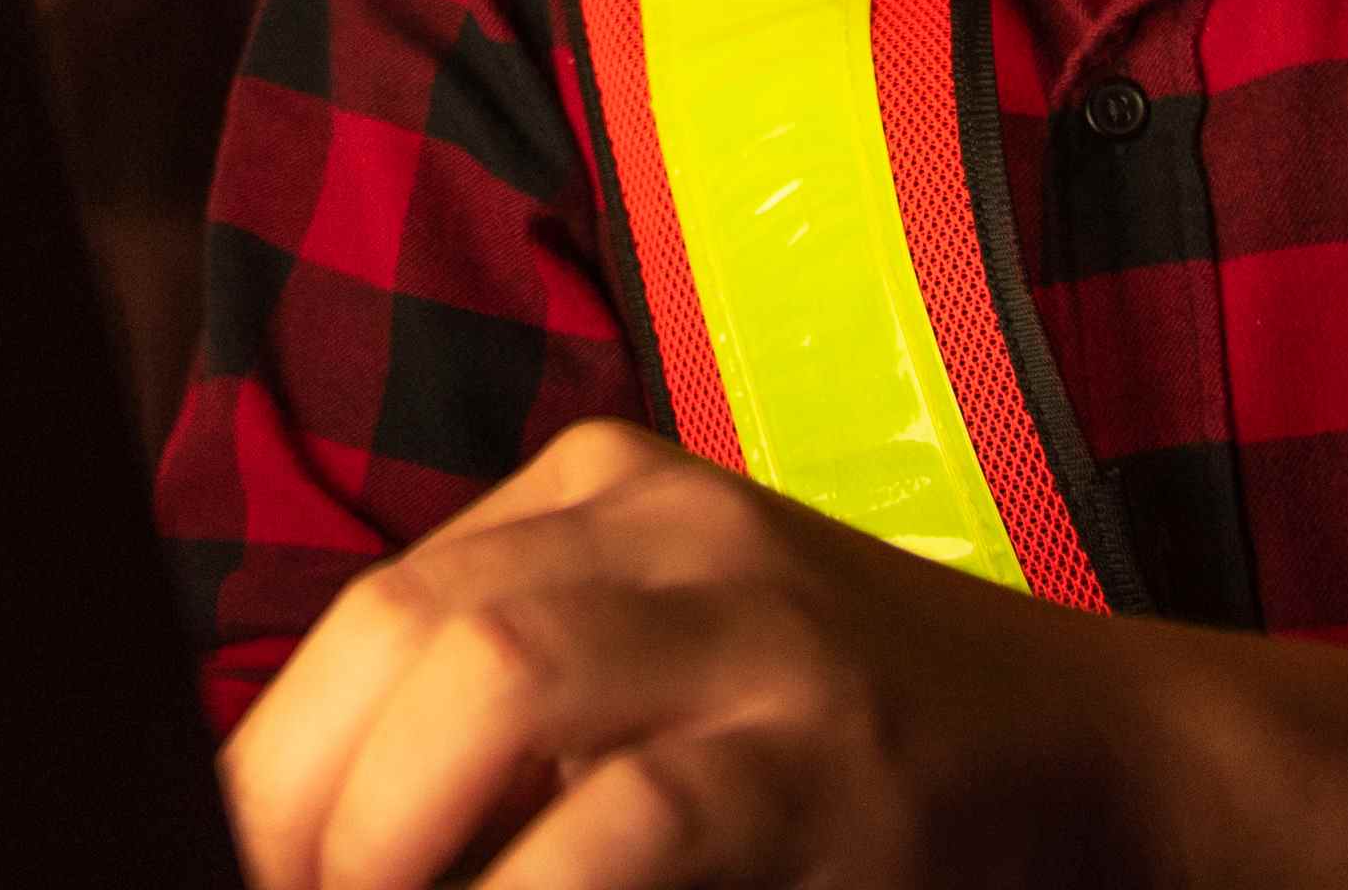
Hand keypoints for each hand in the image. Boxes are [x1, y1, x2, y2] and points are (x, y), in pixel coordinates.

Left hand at [217, 419, 1164, 889]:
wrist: (1103, 762)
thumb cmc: (837, 751)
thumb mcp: (660, 675)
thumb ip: (496, 732)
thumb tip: (298, 832)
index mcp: (597, 495)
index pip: (373, 611)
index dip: (274, 767)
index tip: (244, 866)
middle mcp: (668, 524)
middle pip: (409, 632)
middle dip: (307, 805)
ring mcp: (761, 626)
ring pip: (496, 681)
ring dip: (394, 838)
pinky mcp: (834, 754)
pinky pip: (636, 819)